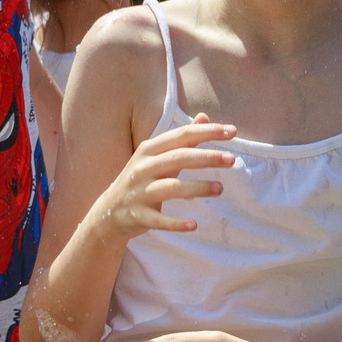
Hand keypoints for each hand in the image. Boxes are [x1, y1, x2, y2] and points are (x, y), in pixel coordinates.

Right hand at [94, 116, 235, 239]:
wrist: (109, 211)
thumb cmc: (142, 179)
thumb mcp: (158, 156)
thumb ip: (182, 139)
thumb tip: (204, 117)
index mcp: (149, 150)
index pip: (182, 136)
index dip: (207, 132)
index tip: (232, 132)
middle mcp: (142, 167)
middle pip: (178, 158)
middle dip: (207, 157)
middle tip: (232, 160)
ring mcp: (139, 192)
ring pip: (171, 188)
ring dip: (197, 188)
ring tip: (220, 188)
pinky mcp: (137, 215)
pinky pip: (159, 219)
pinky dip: (176, 223)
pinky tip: (194, 224)